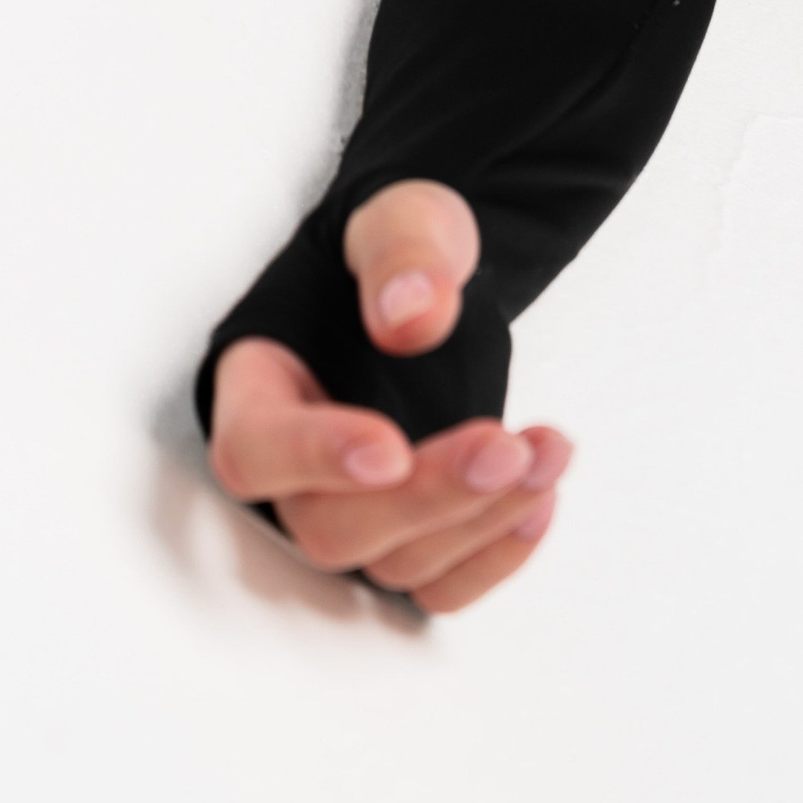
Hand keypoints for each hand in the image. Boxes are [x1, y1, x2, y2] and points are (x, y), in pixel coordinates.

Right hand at [208, 181, 573, 613]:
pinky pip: (438, 585)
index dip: (313, 459)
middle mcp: (294, 467)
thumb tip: (411, 316)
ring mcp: (351, 509)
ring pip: (393, 562)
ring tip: (547, 453)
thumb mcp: (403, 216)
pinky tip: (541, 500)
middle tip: (504, 448)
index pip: (255, 448)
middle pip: (328, 527)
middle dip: (427, 498)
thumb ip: (403, 253)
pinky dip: (495, 558)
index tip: (389, 450)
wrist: (434, 281)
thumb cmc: (398, 252)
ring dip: (481, 519)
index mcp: (261, 382)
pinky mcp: (409, 536)